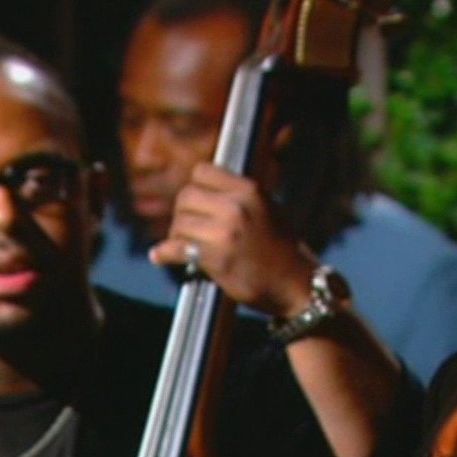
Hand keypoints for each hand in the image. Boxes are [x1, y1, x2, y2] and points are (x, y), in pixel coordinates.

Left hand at [150, 163, 316, 316]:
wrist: (296, 284)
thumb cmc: (281, 248)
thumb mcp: (266, 209)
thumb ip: (237, 197)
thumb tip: (201, 191)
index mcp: (250, 190)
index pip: (202, 172)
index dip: (195, 187)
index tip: (195, 202)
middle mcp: (236, 207)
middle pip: (186, 197)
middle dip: (183, 213)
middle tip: (187, 228)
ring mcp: (225, 233)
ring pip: (179, 224)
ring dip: (177, 236)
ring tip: (183, 246)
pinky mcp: (216, 259)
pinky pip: (176, 249)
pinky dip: (164, 253)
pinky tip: (160, 256)